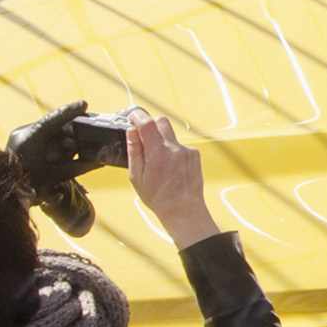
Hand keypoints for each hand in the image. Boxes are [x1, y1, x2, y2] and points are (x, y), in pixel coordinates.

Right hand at [125, 114, 219, 248]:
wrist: (184, 210)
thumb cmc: (158, 197)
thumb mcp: (137, 176)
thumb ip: (135, 151)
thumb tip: (131, 131)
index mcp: (158, 153)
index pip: (147, 123)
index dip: (138, 116)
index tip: (132, 117)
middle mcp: (175, 148)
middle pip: (161, 122)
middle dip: (151, 126)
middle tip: (144, 140)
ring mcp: (187, 151)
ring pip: (171, 135)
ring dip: (162, 142)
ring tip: (158, 163)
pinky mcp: (194, 155)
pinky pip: (180, 146)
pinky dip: (172, 152)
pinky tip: (170, 169)